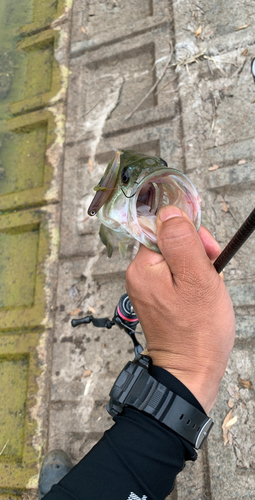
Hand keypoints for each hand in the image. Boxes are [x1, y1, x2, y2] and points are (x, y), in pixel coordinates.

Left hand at [125, 206, 234, 413]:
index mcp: (142, 267)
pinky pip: (174, 275)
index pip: (163, 228)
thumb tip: (169, 211)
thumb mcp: (197, 279)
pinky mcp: (157, 298)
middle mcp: (138, 275)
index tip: (207, 251)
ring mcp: (147, 287)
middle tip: (211, 269)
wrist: (191, 372)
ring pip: (174, 258)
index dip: (189, 234)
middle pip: (168, 242)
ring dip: (196, 265)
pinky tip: (200, 293)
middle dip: (195, 250)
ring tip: (207, 286)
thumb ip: (182, 241)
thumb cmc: (198, 331)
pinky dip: (191, 279)